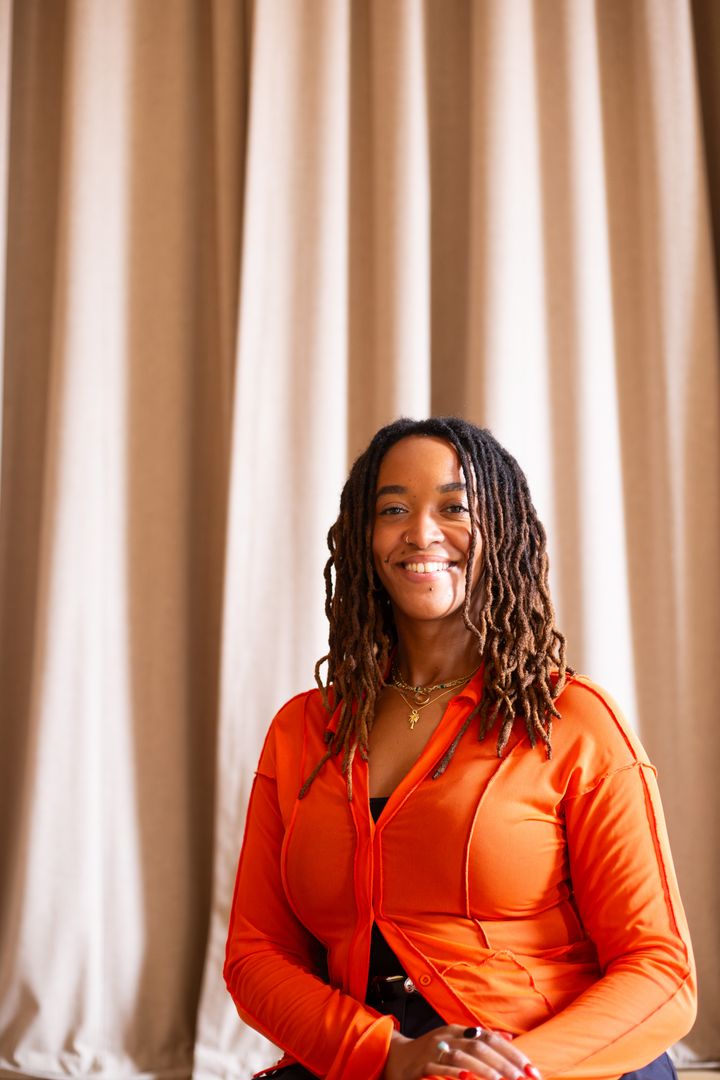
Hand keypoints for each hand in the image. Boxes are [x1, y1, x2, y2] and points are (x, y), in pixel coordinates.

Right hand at [382, 1024, 541, 1079]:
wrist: (395, 1057)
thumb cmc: (430, 1052)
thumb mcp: (455, 1041)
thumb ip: (481, 1039)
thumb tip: (509, 1038)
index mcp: (458, 1030)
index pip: (490, 1038)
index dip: (512, 1053)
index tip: (531, 1070)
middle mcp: (448, 1037)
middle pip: (479, 1045)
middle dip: (503, 1063)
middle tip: (521, 1079)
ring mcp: (433, 1050)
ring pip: (462, 1056)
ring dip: (483, 1068)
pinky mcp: (421, 1065)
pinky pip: (439, 1068)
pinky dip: (454, 1073)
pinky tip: (467, 1079)